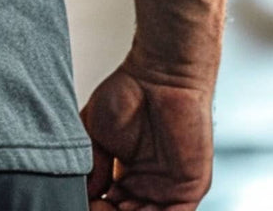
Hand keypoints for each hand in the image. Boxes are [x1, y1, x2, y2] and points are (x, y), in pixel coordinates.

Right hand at [79, 58, 213, 209]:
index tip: (83, 200)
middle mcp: (147, 186)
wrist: (160, 75)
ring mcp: (168, 190)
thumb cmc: (128, 92)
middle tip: (95, 205)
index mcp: (125, 176)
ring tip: (109, 207)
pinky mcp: (190, 189)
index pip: (110, 206)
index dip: (96, 206)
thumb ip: (92, 166)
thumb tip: (86, 194)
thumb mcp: (95, 132)